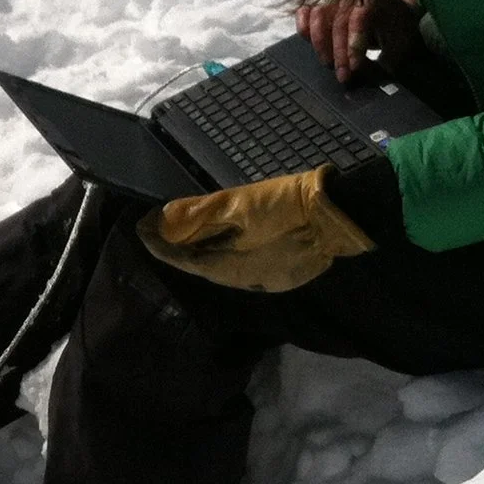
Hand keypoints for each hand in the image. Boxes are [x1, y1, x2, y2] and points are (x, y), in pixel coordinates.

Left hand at [142, 167, 374, 291]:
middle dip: (178, 249)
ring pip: (221, 267)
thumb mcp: (240, 204)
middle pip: (200, 265)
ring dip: (201, 252)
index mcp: (227, 266)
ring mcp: (263, 278)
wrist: (341, 216)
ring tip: (183, 236)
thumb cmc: (287, 207)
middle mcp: (241, 279)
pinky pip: (243, 266)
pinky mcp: (280, 273)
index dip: (160, 244)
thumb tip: (163, 217)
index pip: (182, 258)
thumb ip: (200, 213)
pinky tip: (224, 243)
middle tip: (157, 230)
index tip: (141, 228)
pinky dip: (226, 254)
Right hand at [295, 0, 423, 83]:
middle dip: (338, 53)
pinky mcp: (323, 5)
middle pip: (338, 21)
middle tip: (342, 76)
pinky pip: (305, 11)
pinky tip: (307, 42)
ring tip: (327, 63)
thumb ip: (385, 60)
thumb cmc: (398, 29)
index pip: (360, 18)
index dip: (354, 44)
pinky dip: (303, 26)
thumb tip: (369, 77)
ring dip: (320, 43)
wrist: (395, 11)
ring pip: (318, 15)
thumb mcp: (401, 45)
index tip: (355, 68)